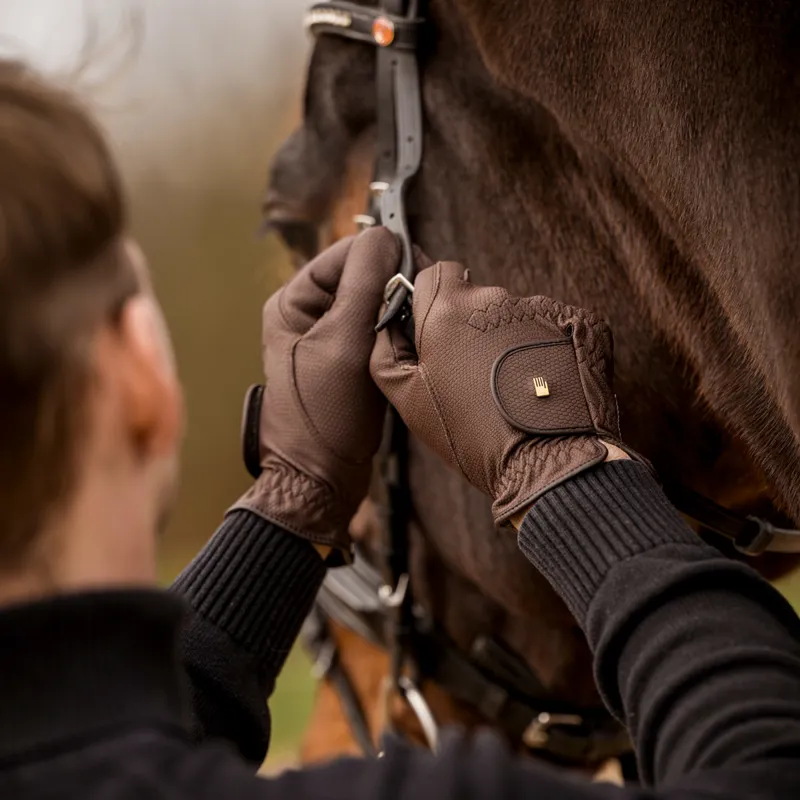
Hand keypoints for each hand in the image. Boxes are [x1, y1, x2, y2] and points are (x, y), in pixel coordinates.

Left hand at [231, 227, 399, 552]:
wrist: (322, 478)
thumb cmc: (324, 416)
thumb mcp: (344, 342)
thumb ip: (365, 283)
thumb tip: (385, 233)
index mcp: (292, 302)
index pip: (344, 252)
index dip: (381, 255)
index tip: (415, 265)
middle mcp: (308, 315)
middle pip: (362, 276)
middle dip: (392, 284)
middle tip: (418, 302)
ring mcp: (330, 338)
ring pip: (375, 303)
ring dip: (398, 309)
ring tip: (414, 325)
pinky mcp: (350, 360)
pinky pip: (380, 330)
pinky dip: (398, 332)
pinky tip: (411, 343)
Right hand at [371, 258, 643, 524]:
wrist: (548, 462)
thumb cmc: (471, 434)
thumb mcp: (407, 399)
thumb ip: (387, 348)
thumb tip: (388, 321)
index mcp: (447, 309)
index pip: (435, 273)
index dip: (432, 300)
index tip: (435, 332)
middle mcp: (495, 297)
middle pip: (476, 297)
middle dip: (471, 327)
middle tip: (473, 374)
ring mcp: (541, 307)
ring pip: (515, 314)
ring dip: (509, 340)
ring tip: (512, 387)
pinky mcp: (580, 321)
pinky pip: (554, 326)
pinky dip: (546, 348)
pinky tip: (542, 383)